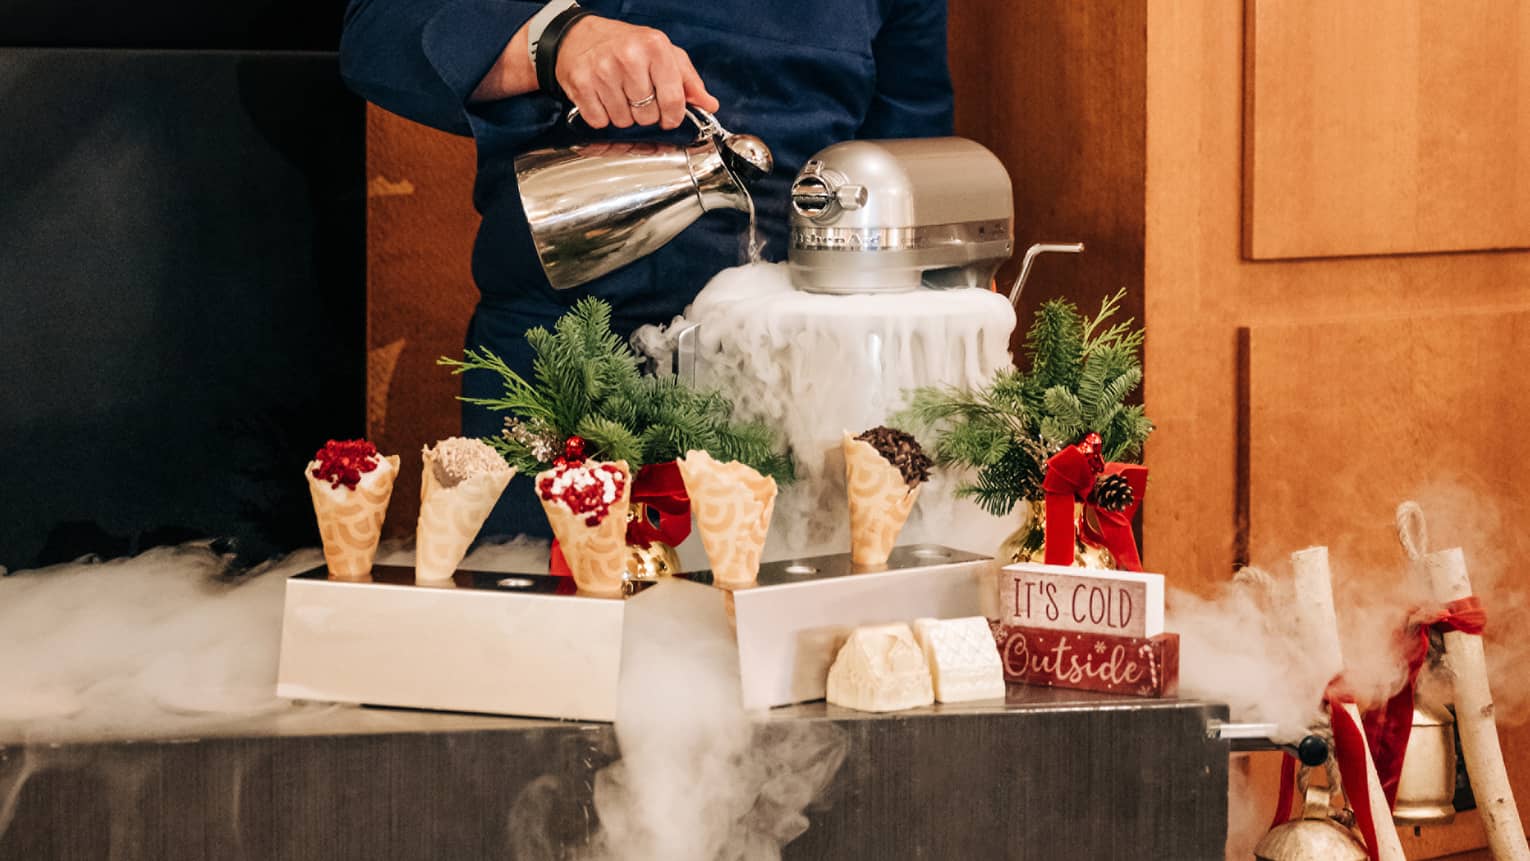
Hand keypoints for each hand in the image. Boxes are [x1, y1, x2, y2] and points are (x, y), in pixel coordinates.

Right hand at [555, 16, 719, 129]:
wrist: (581, 35)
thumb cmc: (626, 45)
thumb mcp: (664, 54)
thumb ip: (688, 81)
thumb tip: (708, 105)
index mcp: (655, 47)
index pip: (673, 100)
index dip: (673, 117)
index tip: (669, 118)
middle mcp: (629, 56)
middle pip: (648, 115)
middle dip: (646, 114)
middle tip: (638, 98)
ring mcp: (602, 70)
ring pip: (623, 121)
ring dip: (624, 116)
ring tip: (619, 96)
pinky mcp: (581, 83)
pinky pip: (599, 121)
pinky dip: (602, 117)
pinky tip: (602, 99)